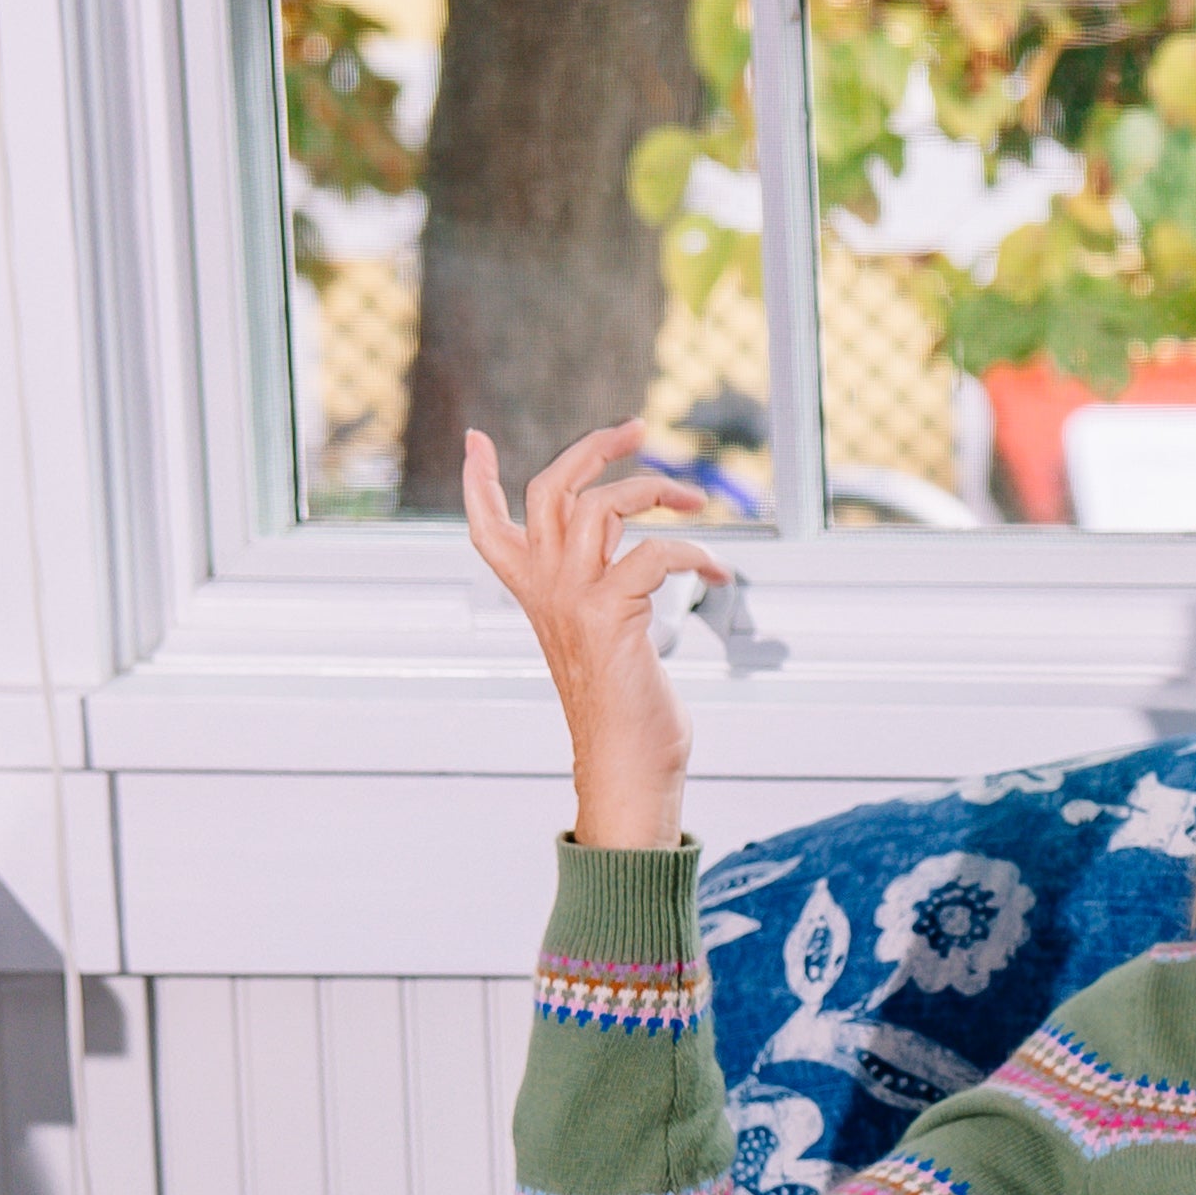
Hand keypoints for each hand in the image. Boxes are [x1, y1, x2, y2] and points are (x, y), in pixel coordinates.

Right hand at [458, 419, 725, 852]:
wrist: (628, 765)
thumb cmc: (626, 710)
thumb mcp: (604, 639)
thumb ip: (602, 593)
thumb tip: (638, 564)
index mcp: (533, 593)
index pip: (487, 524)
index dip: (475, 478)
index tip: (477, 437)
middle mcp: (544, 589)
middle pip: (552, 489)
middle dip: (594, 449)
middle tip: (637, 429)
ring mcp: (573, 600)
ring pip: (601, 507)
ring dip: (653, 490)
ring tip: (692, 500)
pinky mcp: (611, 615)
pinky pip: (655, 554)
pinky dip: (696, 552)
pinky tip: (720, 570)